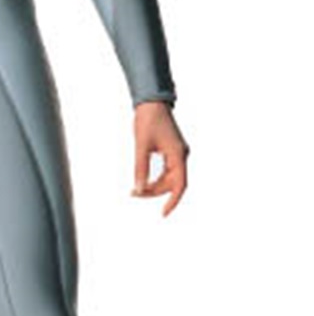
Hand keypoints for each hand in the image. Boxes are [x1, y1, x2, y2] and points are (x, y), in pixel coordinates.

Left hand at [131, 100, 188, 216]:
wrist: (152, 102)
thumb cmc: (148, 120)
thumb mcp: (141, 145)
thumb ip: (140, 168)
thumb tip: (139, 189)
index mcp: (178, 154)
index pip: (180, 184)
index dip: (173, 201)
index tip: (163, 213)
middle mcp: (181, 155)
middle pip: (173, 183)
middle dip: (155, 191)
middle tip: (134, 194)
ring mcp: (178, 153)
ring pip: (170, 178)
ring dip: (155, 186)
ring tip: (136, 189)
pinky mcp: (172, 151)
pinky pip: (167, 171)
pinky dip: (157, 178)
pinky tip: (145, 181)